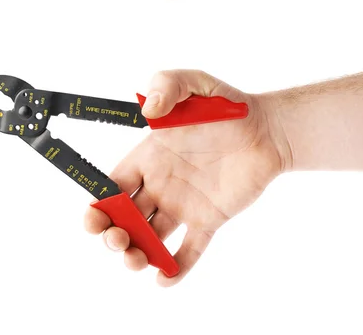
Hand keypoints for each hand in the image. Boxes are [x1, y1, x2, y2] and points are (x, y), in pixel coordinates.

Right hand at [83, 70, 288, 285]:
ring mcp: (183, 204)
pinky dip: (176, 269)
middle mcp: (160, 184)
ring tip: (138, 260)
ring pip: (150, 238)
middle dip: (112, 234)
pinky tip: (165, 279)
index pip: (112, 185)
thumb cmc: (227, 105)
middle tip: (118, 240)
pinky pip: (189, 250)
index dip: (98, 203)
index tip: (95, 216)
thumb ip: (168, 84)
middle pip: (124, 217)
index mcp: (149, 156)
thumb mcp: (195, 83)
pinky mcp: (209, 218)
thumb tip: (147, 110)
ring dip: (136, 254)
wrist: (267, 129)